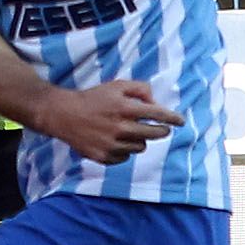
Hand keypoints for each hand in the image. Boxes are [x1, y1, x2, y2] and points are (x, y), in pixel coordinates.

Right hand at [44, 79, 182, 163]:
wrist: (63, 115)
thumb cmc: (93, 98)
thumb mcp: (116, 85)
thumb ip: (139, 89)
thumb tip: (155, 102)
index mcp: (125, 108)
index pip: (158, 114)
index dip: (173, 118)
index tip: (181, 122)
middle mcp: (121, 128)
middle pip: (154, 134)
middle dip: (162, 131)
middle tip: (162, 129)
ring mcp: (112, 144)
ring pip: (140, 147)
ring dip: (140, 140)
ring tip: (129, 132)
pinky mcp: (103, 157)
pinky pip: (125, 158)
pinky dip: (125, 151)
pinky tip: (116, 141)